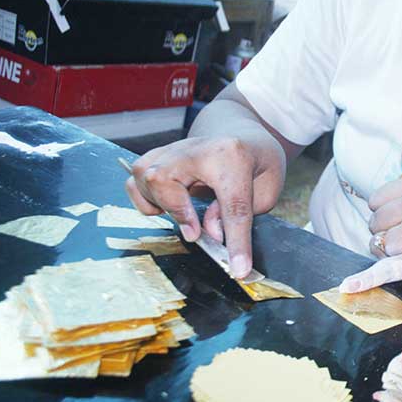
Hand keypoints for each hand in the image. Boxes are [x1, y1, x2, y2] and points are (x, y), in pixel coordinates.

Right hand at [124, 132, 285, 277]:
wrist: (243, 132)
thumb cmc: (258, 161)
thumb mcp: (267, 188)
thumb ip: (243, 213)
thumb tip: (211, 233)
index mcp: (233, 156)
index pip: (233, 206)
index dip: (236, 242)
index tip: (238, 268)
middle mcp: (197, 149)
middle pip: (165, 181)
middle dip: (176, 212)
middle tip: (195, 233)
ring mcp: (174, 150)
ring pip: (144, 178)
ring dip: (159, 205)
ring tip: (184, 215)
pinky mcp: (159, 156)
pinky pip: (135, 179)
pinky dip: (143, 199)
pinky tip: (165, 206)